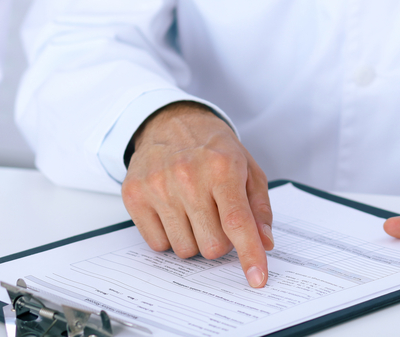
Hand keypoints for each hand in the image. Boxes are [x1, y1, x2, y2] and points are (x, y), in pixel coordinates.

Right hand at [122, 102, 274, 287]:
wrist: (170, 121)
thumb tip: (264, 243)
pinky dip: (169, 236)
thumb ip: (259, 207)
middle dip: (220, 240)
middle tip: (217, 216)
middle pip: (212, 245)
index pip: (237, 222)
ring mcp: (158, 186)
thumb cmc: (212, 146)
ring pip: (184, 250)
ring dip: (194, 239)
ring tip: (193, 210)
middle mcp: (188, 177)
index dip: (249, 254)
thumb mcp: (247, 167)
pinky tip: (172, 210)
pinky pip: (158, 244)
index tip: (257, 279)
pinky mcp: (135, 195)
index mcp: (221, 167)